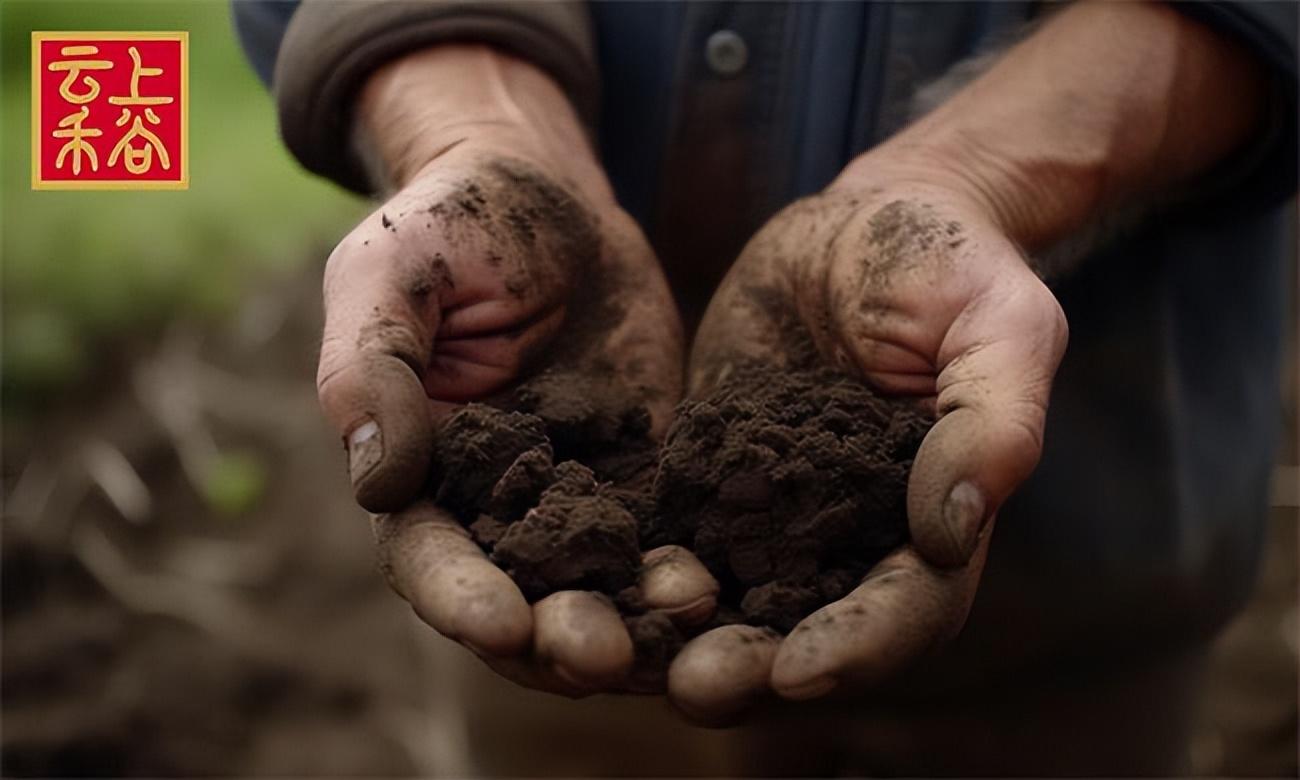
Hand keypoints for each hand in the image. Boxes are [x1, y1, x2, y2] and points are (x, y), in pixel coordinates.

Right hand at [316, 46, 714, 694]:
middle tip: (608, 653)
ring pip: (605, 588)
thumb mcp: (391, 273)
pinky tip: (735, 584)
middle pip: (523, 600)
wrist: (552, 198)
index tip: (505, 623)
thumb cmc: (451, 225)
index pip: (429, 558)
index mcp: (418, 473)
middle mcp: (496, 507)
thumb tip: (376, 480)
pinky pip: (672, 537)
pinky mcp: (648, 474)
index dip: (461, 598)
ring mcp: (579, 497)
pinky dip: (698, 570)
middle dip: (562, 635)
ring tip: (691, 622)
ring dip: (642, 622)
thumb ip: (371, 368)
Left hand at [665, 157, 1067, 722]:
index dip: (857, 646)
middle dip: (750, 666)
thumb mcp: (999, 324)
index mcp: (932, 519)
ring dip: (673, 637)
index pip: (907, 609)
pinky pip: (666, 534)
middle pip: (804, 629)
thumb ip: (992, 423)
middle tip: (692, 686)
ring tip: (618, 656)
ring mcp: (771, 514)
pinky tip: (576, 580)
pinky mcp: (706, 477)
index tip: (798, 670)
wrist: (857, 223)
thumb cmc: (947, 263)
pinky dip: (625, 566)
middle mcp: (848, 537)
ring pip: (725, 600)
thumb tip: (953, 532)